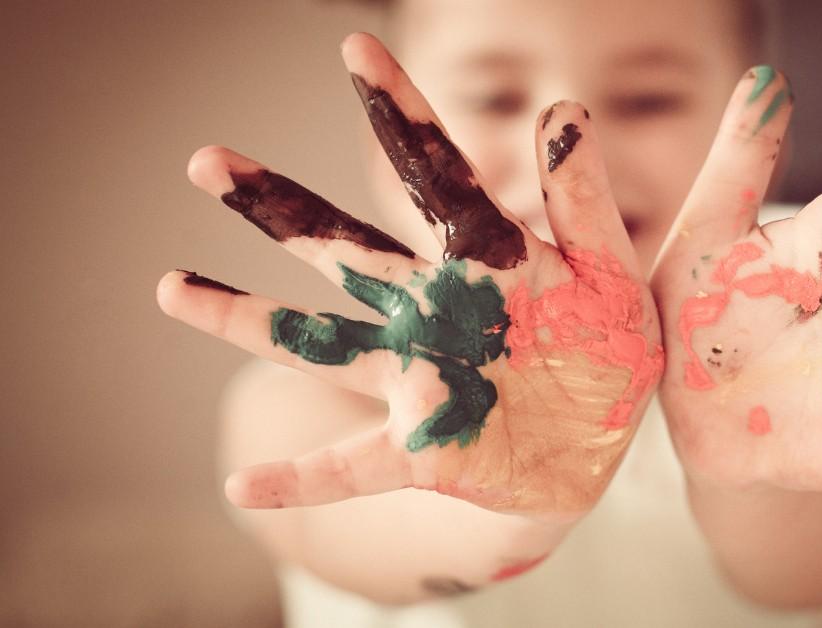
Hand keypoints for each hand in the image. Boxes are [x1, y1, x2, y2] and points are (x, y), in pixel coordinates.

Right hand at [158, 33, 661, 521]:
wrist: (606, 447)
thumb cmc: (611, 352)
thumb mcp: (613, 276)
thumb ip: (584, 204)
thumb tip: (561, 108)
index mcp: (486, 257)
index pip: (435, 172)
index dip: (398, 112)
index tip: (357, 46)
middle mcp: (434, 309)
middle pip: (344, 249)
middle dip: (279, 206)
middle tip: (206, 161)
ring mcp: (420, 378)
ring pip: (321, 344)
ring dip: (249, 320)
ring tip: (173, 287)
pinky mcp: (425, 449)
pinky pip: (352, 465)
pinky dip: (301, 479)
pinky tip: (240, 487)